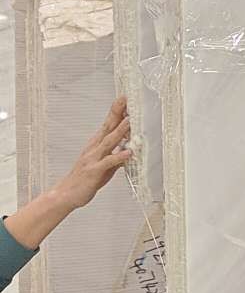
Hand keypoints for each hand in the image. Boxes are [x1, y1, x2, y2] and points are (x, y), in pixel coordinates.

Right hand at [5, 98, 131, 251]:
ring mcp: (93, 158)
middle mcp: (94, 148)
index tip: (125, 99)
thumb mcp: (104, 165)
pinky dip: (119, 157)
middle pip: (108, 127)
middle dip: (117, 113)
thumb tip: (129, 149)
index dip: (116, 111)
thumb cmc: (85, 179)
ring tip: (130, 121)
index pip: (108, 124)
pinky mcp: (94, 170)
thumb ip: (116, 156)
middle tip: (126, 99)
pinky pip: (109, 162)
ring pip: (109, 142)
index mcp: (96, 145)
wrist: (66, 194)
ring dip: (120, 131)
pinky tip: (128, 152)